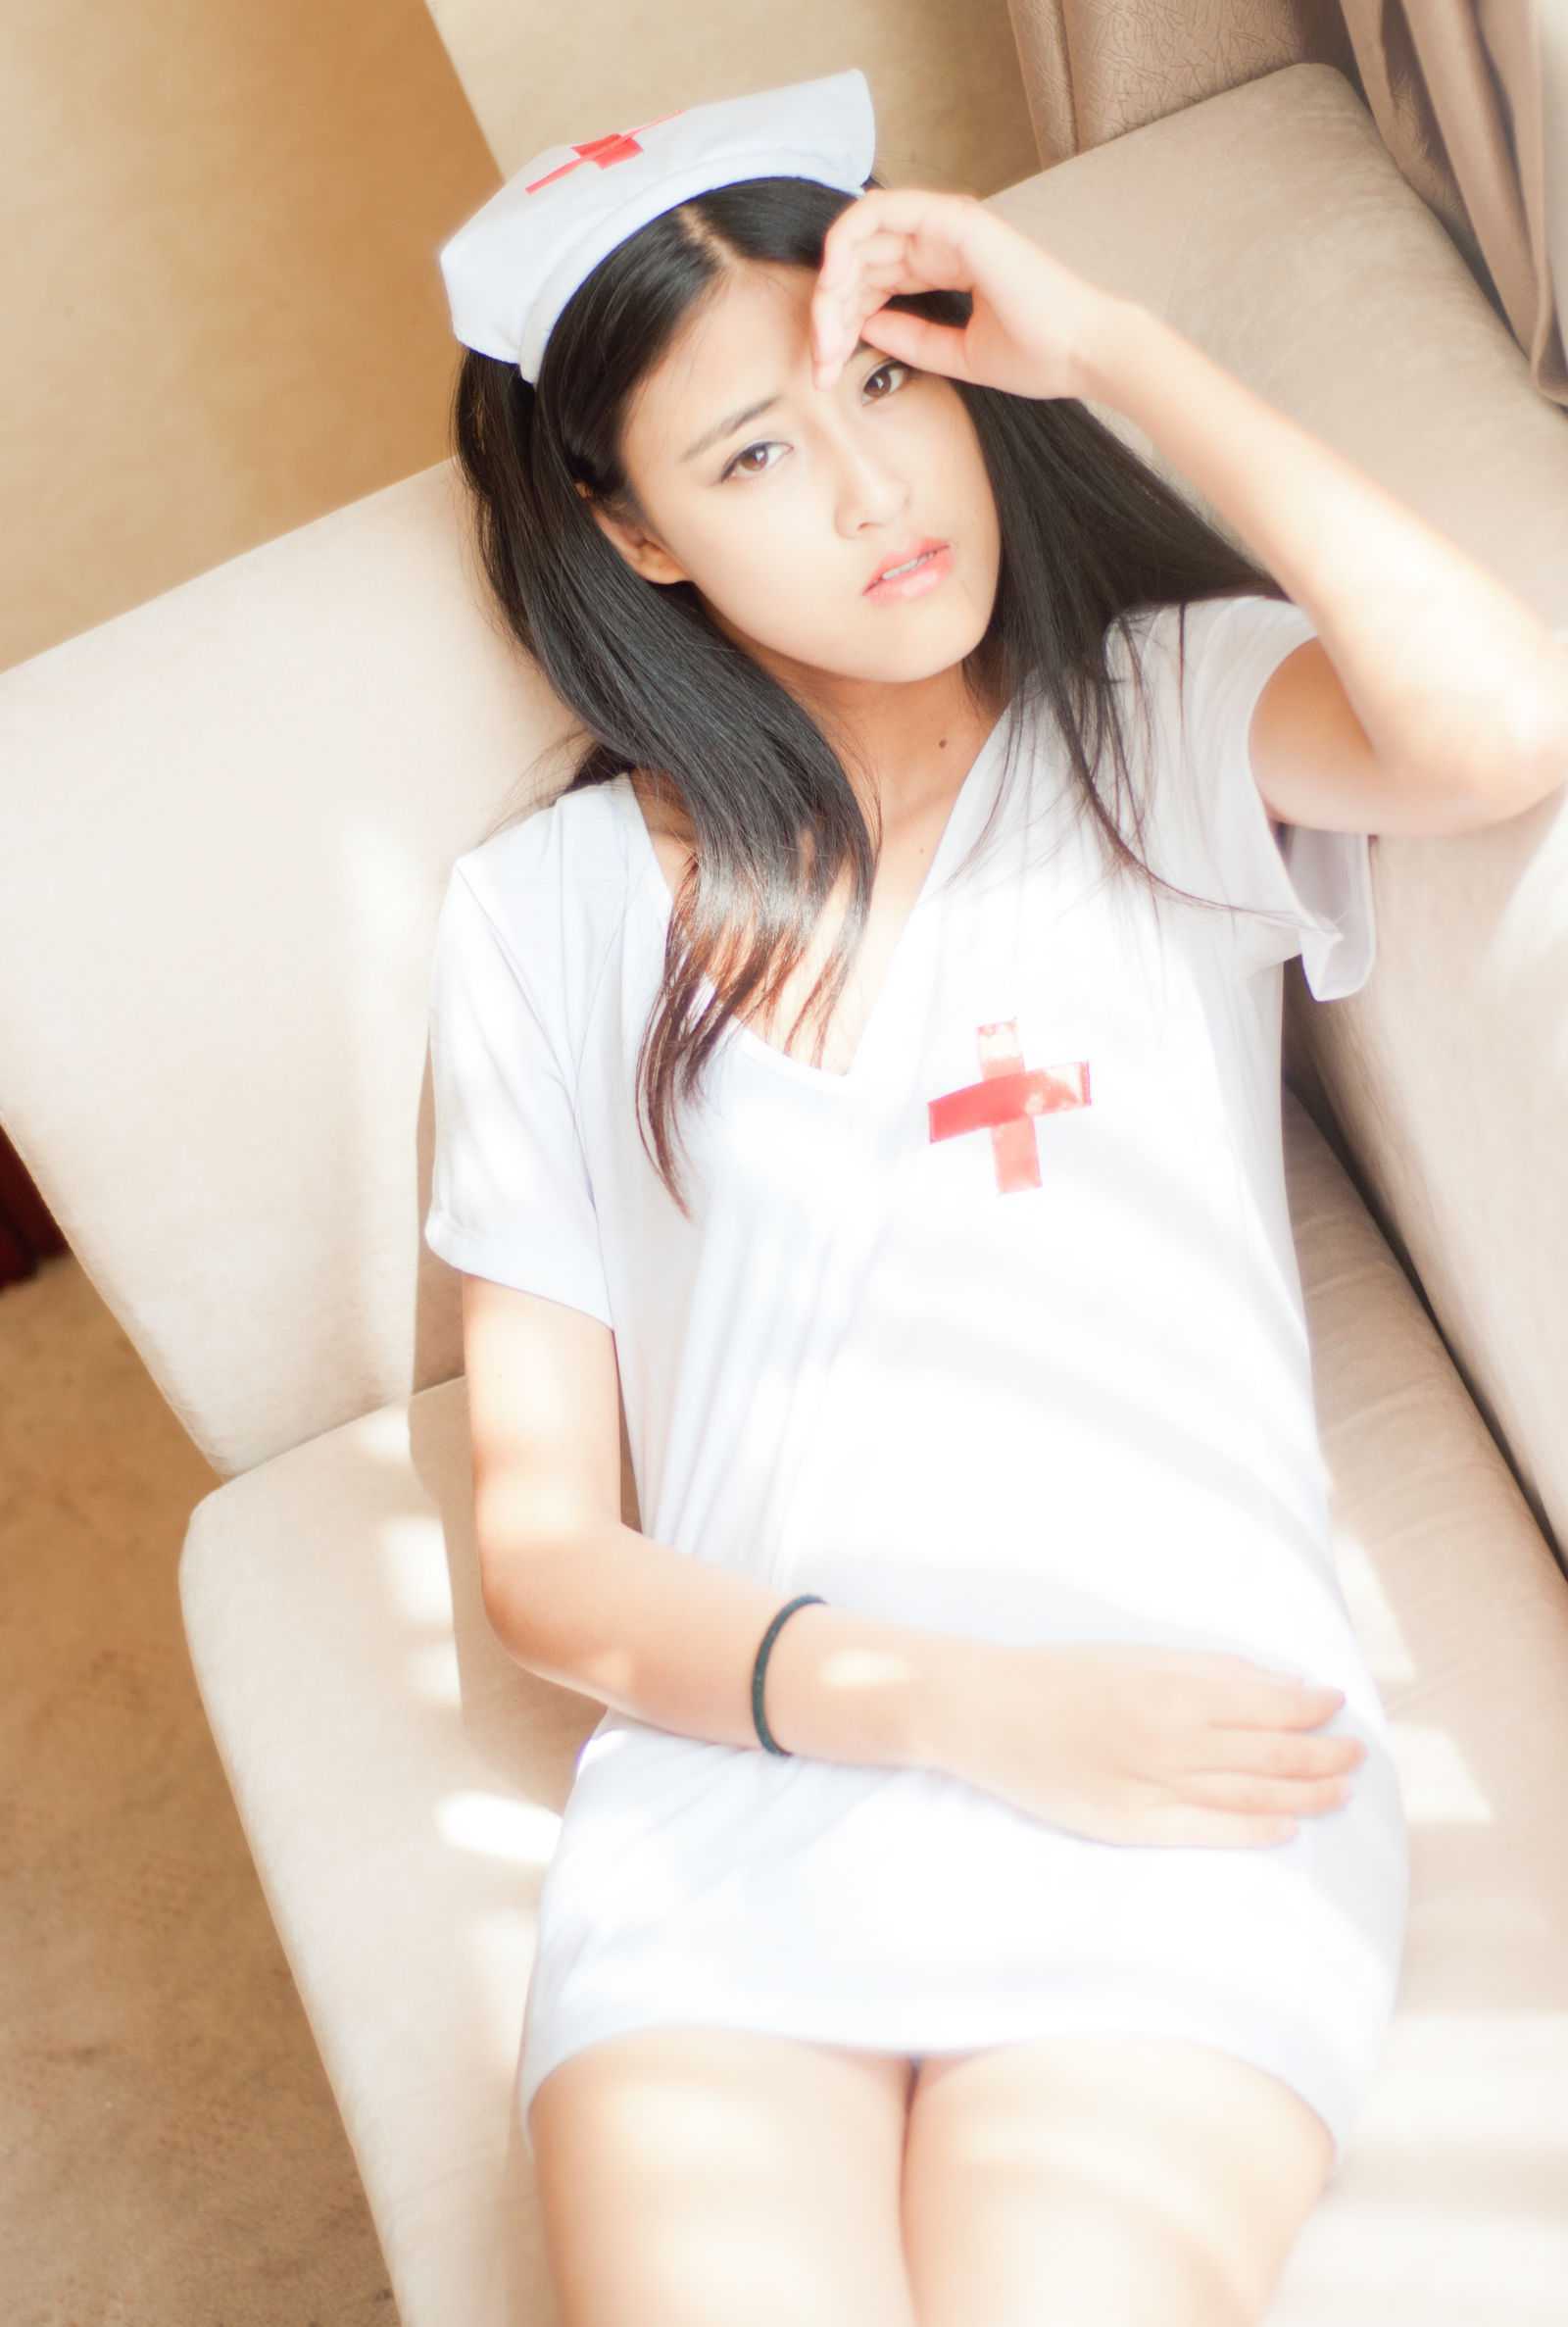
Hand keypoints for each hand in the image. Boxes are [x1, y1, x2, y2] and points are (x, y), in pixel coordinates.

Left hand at [811, 184, 1120, 404]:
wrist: (1082, 353)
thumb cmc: (1038, 355)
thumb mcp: (955, 354)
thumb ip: (909, 336)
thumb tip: (861, 325)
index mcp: (948, 265)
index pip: (874, 279)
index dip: (840, 319)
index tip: (827, 365)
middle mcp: (944, 239)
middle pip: (860, 259)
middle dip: (827, 310)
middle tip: (818, 361)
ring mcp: (948, 224)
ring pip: (861, 236)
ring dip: (831, 285)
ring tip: (824, 334)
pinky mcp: (954, 220)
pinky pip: (881, 212)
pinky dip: (847, 243)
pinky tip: (833, 286)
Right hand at [930, 1639, 1368, 1848]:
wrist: (983, 1710)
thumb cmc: (1061, 1674)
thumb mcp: (1138, 1656)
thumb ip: (1208, 1669)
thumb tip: (1276, 1683)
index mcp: (1174, 1688)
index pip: (1269, 1703)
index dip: (1311, 1707)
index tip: (1337, 1705)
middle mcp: (1171, 1739)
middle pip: (1270, 1754)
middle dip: (1322, 1756)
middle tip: (1356, 1755)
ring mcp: (1151, 1786)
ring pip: (1249, 1795)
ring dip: (1304, 1795)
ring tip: (1340, 1792)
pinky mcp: (1128, 1824)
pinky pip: (1204, 1830)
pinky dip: (1251, 1830)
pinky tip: (1286, 1830)